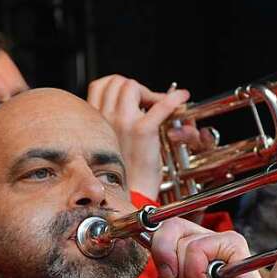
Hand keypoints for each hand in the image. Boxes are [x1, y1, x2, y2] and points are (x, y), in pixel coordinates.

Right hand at [87, 75, 213, 200]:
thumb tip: (130, 108)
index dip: (119, 85)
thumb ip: (113, 124)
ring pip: (133, 86)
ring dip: (149, 93)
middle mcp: (105, 119)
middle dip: (136, 87)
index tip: (134, 97)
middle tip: (149, 102)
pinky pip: (160, 105)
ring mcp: (123, 123)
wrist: (130, 195)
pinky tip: (182, 98)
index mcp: (95, 121)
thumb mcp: (110, 144)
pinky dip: (174, 99)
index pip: (101, 85)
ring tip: (159, 105)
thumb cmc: (122, 174)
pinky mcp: (142, 131)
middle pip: (118, 82)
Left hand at [149, 218, 263, 277]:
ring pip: (184, 244)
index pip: (166, 228)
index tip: (167, 275)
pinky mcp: (233, 244)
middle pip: (172, 229)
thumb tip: (163, 253)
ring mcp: (223, 240)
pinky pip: (197, 249)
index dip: (160, 248)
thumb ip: (165, 267)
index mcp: (195, 249)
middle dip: (172, 268)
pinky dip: (196, 274)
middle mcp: (209, 241)